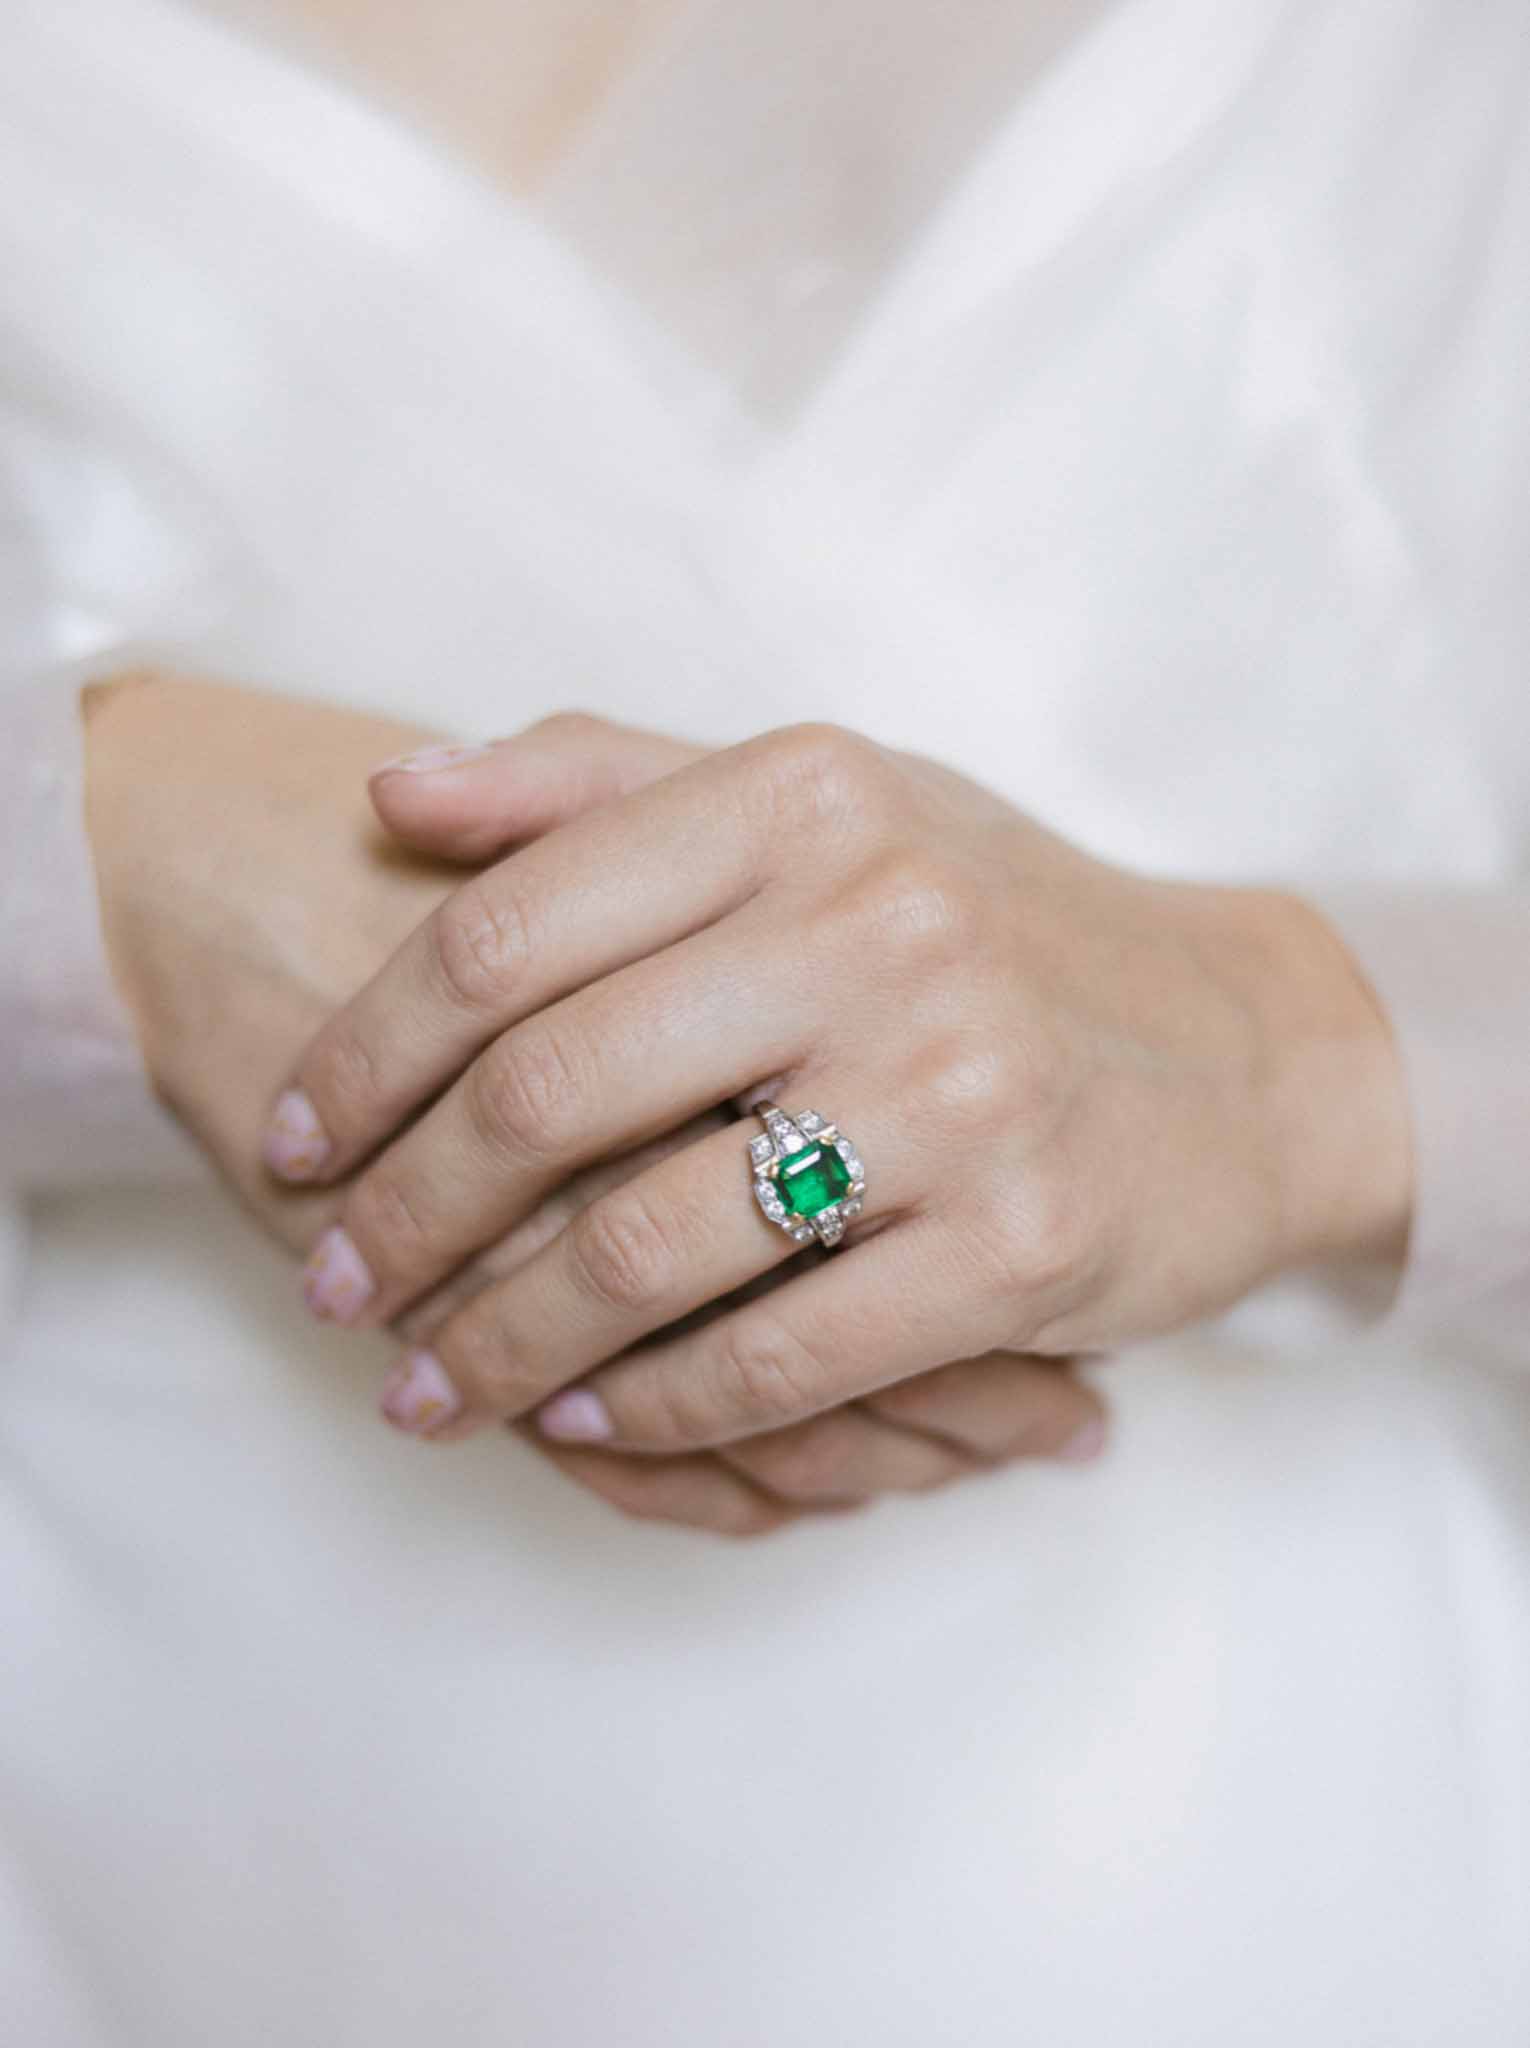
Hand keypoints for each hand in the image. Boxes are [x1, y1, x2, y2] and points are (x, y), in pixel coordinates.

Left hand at [86, 677, 1103, 1533]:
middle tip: (333, 1284)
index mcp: (805, 798)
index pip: (505, 928)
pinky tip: (580, 1413)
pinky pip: (774, 1356)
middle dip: (401, 1212)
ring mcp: (961, 1092)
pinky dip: (648, 1404)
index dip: (363, 1050)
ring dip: (496, 1340)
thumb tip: (391, 798)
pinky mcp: (1020, 1249)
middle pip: (548, 1091)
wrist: (1242, 1054)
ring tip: (421, 1386)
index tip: (293, 1137)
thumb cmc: (992, 922)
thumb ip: (599, 781)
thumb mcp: (822, 807)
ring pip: (645, 1247)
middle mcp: (883, 925)